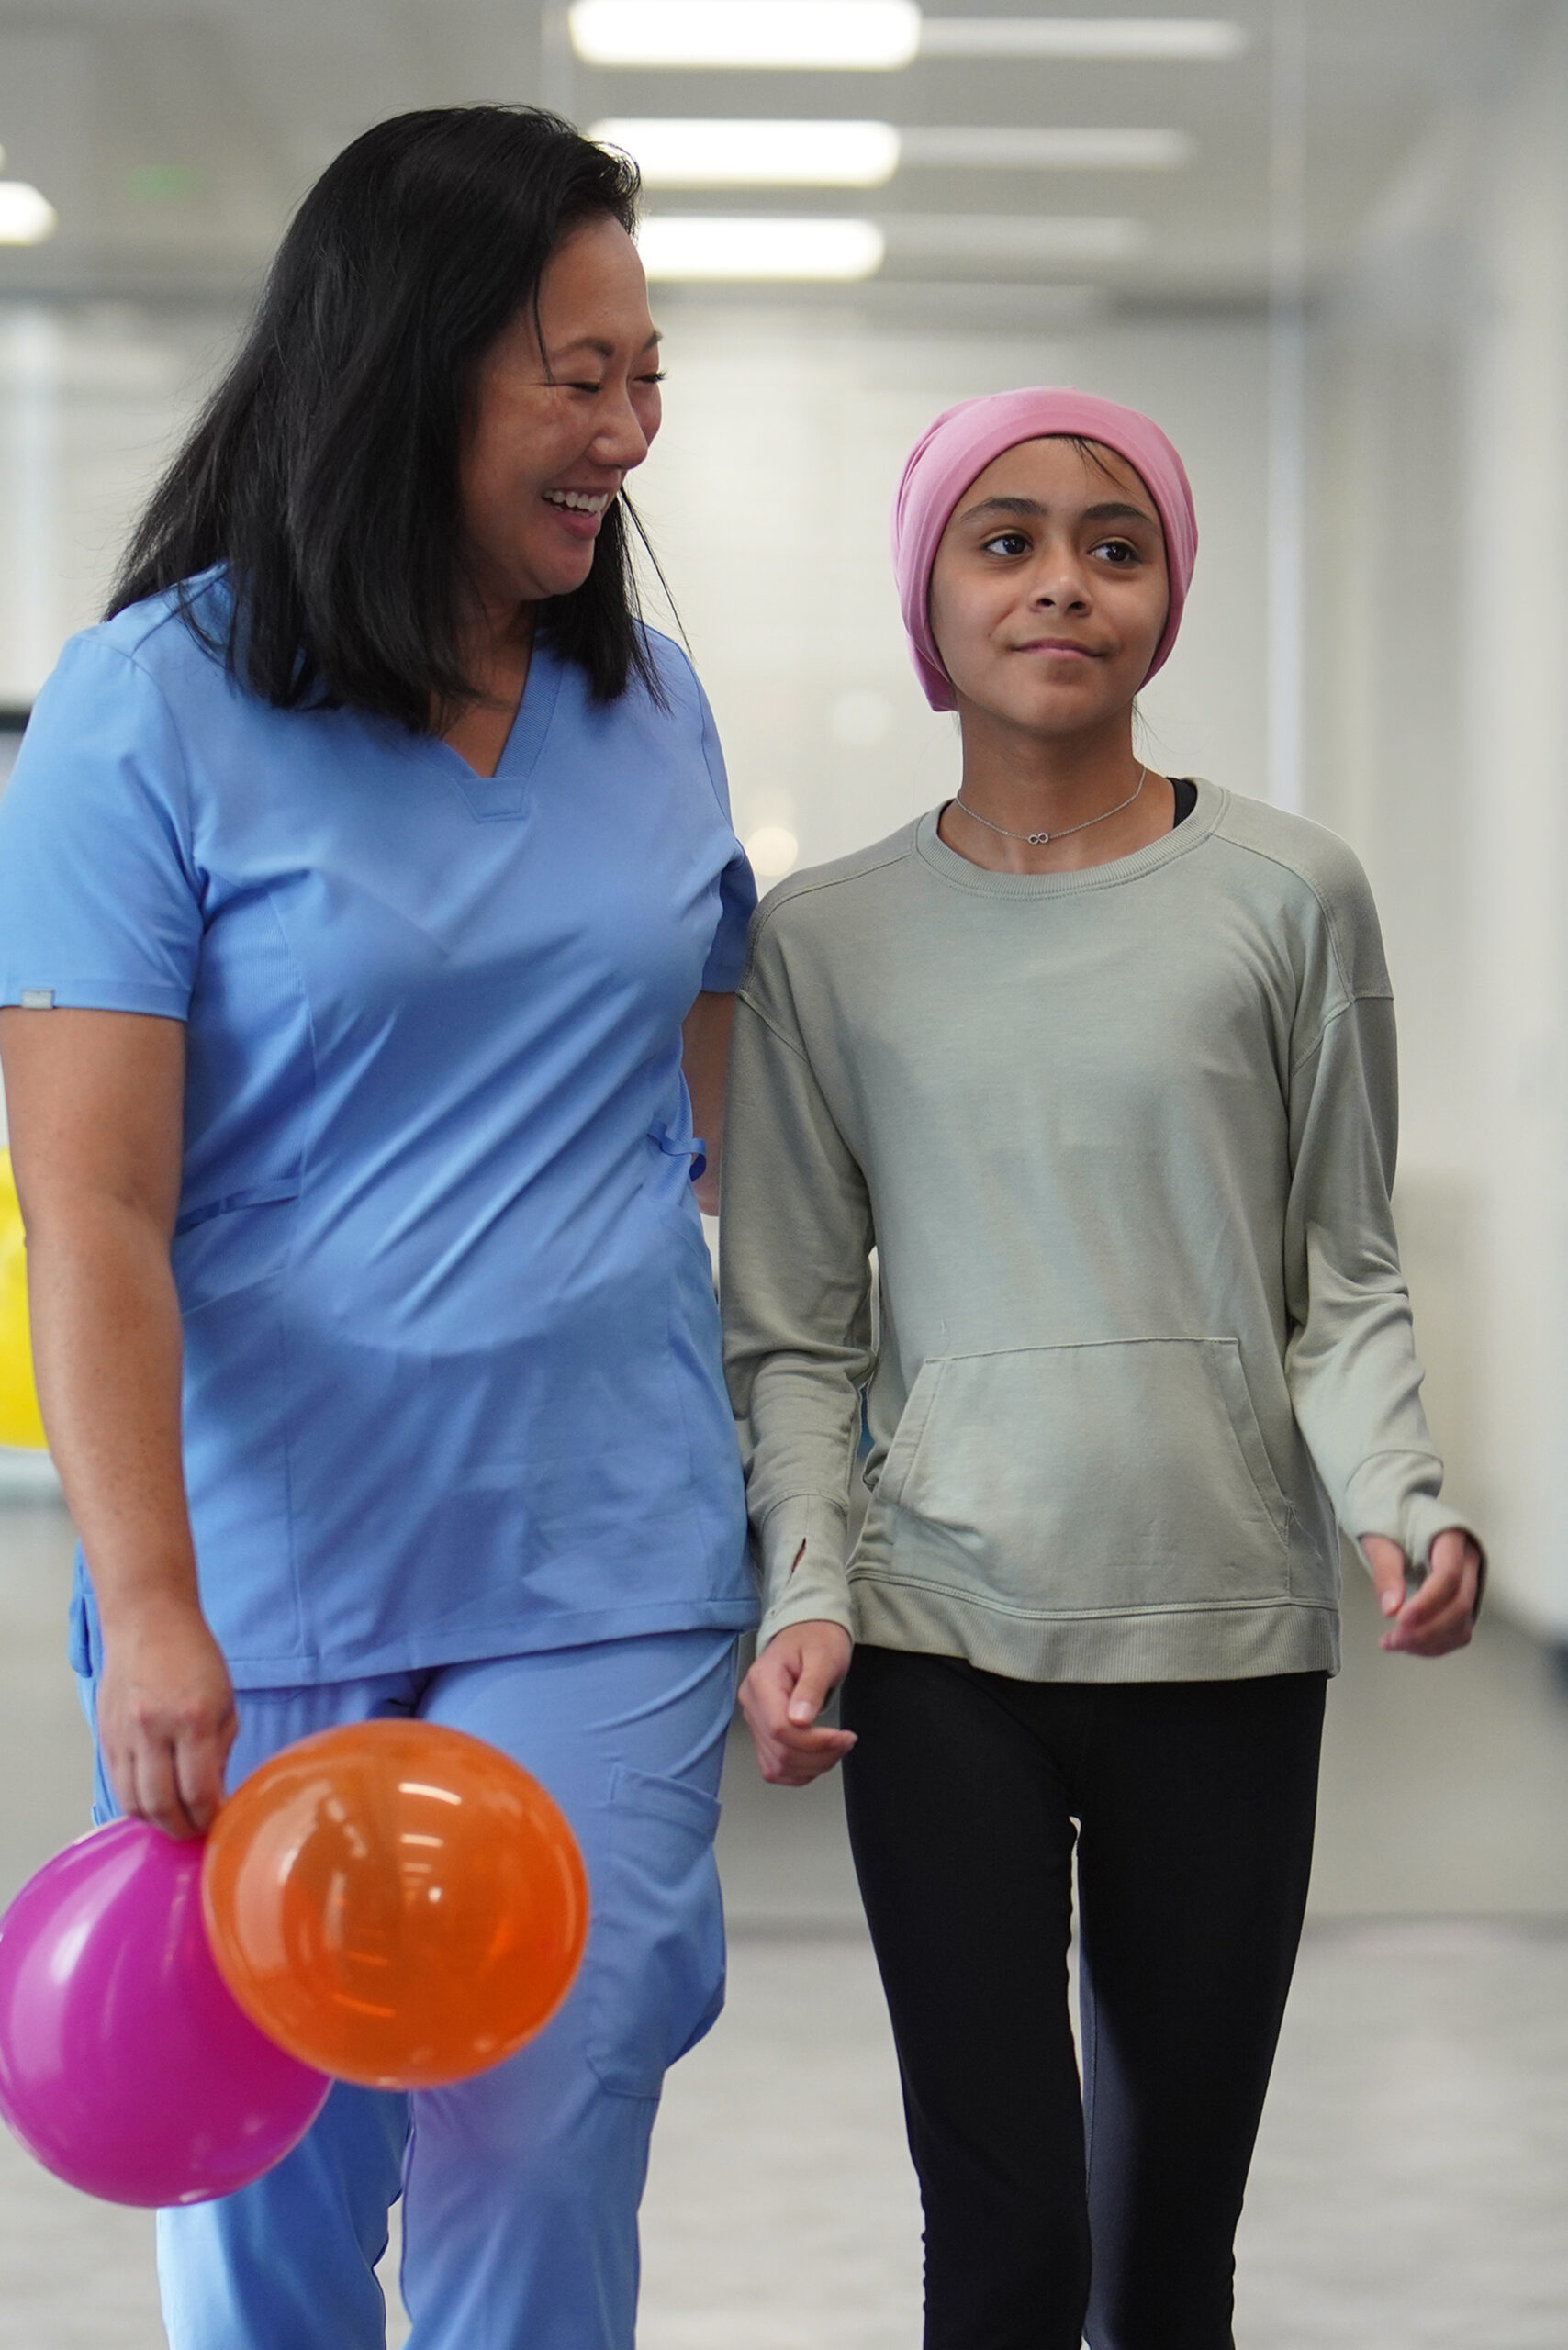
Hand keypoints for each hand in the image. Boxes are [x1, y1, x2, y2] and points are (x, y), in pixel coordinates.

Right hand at [96, 1598, 236, 1836]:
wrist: (148, 1622)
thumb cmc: (195, 1657)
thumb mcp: (225, 1702)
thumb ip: (221, 1751)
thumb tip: (215, 1796)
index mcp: (193, 1720)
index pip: (198, 1791)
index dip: (210, 1817)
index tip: (220, 1822)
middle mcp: (154, 1731)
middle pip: (162, 1806)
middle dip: (183, 1829)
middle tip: (198, 1831)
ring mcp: (124, 1735)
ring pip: (133, 1803)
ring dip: (155, 1821)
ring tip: (175, 1820)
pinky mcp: (105, 1737)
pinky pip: (117, 1785)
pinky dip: (135, 1802)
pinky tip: (153, 1802)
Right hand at [740, 1621, 855, 1786]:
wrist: (808, 1633)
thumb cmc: (817, 1639)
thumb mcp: (824, 1656)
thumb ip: (812, 1687)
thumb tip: (800, 1720)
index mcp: (762, 1681)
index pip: (779, 1728)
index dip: (813, 1742)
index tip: (842, 1736)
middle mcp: (751, 1703)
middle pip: (779, 1751)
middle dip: (819, 1755)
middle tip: (846, 1741)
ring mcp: (754, 1720)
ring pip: (776, 1765)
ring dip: (812, 1766)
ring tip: (836, 1747)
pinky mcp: (762, 1732)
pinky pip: (774, 1767)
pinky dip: (800, 1771)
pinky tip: (819, 1756)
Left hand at [1364, 1528, 1481, 1657]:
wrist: (1398, 1514)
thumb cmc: (1392, 1520)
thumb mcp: (1381, 1539)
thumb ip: (1386, 1571)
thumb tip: (1390, 1608)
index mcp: (1450, 1538)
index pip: (1449, 1576)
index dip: (1427, 1602)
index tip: (1400, 1618)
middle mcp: (1466, 1561)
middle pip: (1459, 1604)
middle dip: (1426, 1629)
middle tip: (1394, 1638)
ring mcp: (1467, 1582)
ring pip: (1462, 1623)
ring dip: (1431, 1641)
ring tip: (1396, 1643)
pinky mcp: (1459, 1598)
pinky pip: (1458, 1629)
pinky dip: (1436, 1643)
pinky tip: (1411, 1643)